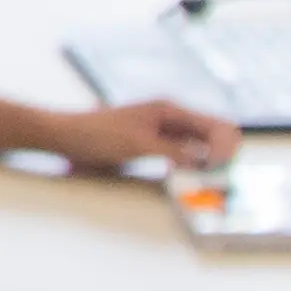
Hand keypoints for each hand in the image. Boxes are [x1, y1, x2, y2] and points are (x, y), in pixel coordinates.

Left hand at [36, 99, 237, 178]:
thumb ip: (172, 152)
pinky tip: (189, 179)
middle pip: (215, 134)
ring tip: (208, 181)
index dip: (225, 148)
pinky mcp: (155, 146)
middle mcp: (172, 118)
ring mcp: (165, 132)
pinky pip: (185, 155)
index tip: (216, 170)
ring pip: (202, 146)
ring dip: (210, 162)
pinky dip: (193, 166)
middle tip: (219, 177)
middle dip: (224, 154)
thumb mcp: (138, 145)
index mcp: (171, 110)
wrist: (66, 136)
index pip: (217, 125)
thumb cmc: (97, 135)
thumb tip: (203, 162)